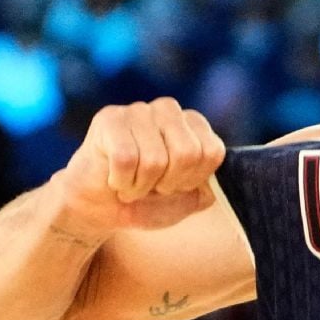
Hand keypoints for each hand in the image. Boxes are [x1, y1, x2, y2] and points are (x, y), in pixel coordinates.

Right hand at [53, 98, 226, 236]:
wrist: (99, 209)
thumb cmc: (146, 201)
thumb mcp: (187, 200)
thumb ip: (210, 188)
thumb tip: (220, 182)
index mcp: (193, 123)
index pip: (212, 152)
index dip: (192, 180)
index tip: (174, 184)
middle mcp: (168, 110)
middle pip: (187, 153)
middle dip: (168, 182)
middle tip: (151, 185)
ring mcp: (138, 110)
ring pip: (154, 160)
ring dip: (141, 186)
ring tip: (132, 183)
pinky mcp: (110, 119)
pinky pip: (125, 160)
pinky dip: (122, 181)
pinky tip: (115, 179)